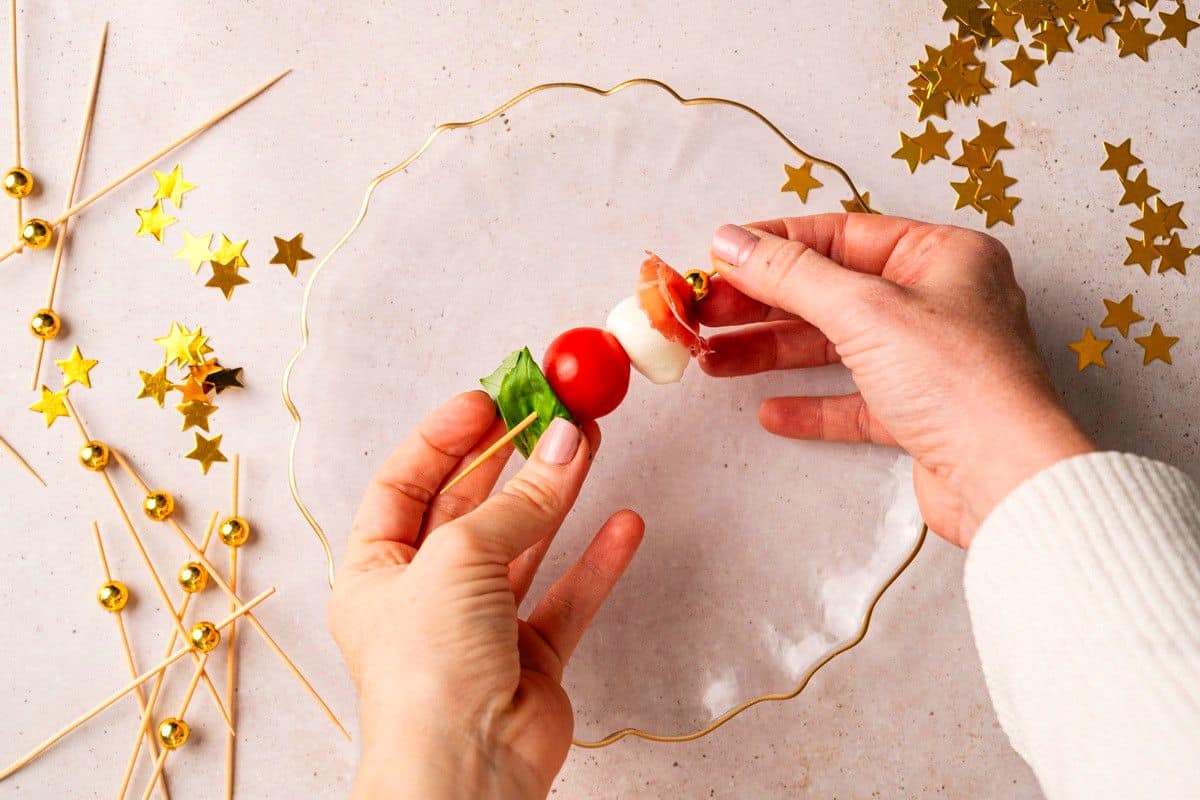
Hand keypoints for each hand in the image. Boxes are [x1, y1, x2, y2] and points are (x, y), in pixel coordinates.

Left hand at [329, 391, 643, 799]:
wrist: (466, 770)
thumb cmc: (427, 672)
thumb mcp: (459, 559)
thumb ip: (519, 502)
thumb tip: (564, 443)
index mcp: (375, 571)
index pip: (406, 484)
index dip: (446, 439)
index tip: (490, 400)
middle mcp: (424, 596)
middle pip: (470, 508)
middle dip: (512, 458)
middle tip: (551, 411)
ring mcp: (479, 627)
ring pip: (523, 545)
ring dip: (556, 495)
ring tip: (589, 442)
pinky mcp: (530, 658)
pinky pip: (565, 596)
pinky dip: (594, 561)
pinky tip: (621, 524)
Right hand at [704, 214, 1093, 546]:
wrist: (1005, 479)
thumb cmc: (958, 381)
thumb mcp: (864, 310)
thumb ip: (792, 274)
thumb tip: (733, 241)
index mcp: (942, 256)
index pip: (841, 234)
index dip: (776, 244)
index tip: (720, 256)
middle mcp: (938, 302)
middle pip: (831, 291)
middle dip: (763, 303)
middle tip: (705, 312)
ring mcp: (929, 360)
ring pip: (835, 346)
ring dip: (773, 352)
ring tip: (714, 359)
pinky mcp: (920, 414)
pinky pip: (853, 400)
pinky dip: (811, 403)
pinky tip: (771, 411)